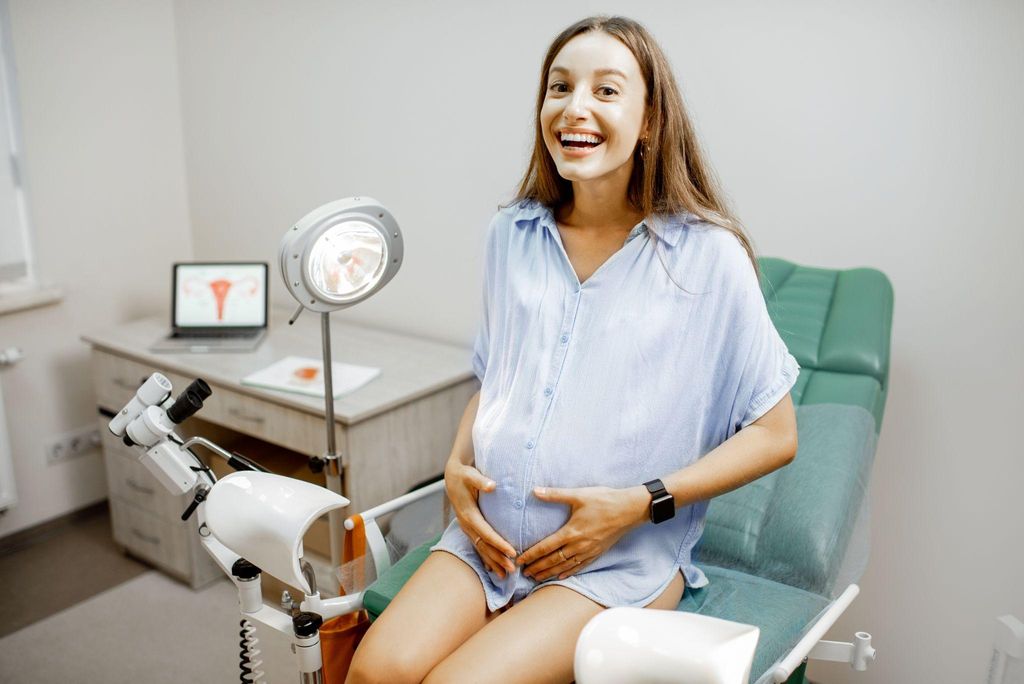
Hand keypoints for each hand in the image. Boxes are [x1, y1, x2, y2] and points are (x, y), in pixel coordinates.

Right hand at [444, 462, 516, 577]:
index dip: (499, 543)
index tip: (512, 552)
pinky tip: (494, 568)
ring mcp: (466, 527)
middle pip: (484, 545)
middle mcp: (466, 524)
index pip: (486, 533)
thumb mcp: (471, 475)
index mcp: (468, 514)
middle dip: (497, 558)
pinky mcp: (469, 528)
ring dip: (492, 561)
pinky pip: (478, 545)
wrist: (452, 476)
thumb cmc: (464, 475)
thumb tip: (492, 486)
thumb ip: (481, 481)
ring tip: (505, 575)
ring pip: (480, 548)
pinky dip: (486, 557)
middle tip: (512, 570)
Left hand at [516, 485, 646, 581]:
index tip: (519, 561)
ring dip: (550, 573)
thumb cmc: (604, 500)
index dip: (530, 555)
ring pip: (565, 566)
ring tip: (537, 578)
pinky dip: (569, 572)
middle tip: (524, 574)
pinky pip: (580, 566)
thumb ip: (555, 494)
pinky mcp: (598, 552)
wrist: (629, 509)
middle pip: (553, 560)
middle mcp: (578, 545)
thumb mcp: (578, 494)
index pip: (545, 547)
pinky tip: (562, 575)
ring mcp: (589, 551)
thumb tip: (534, 490)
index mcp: (571, 532)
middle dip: (537, 567)